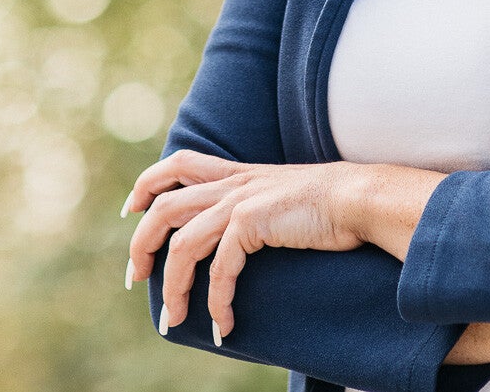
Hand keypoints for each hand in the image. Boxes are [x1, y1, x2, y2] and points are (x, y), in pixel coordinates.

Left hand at [122, 150, 374, 341]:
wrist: (359, 199)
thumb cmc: (331, 205)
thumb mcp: (283, 196)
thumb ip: (257, 204)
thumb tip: (243, 233)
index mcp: (236, 173)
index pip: (177, 164)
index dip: (146, 183)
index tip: (130, 209)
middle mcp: (231, 183)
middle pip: (163, 208)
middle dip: (141, 244)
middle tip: (136, 278)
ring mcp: (239, 201)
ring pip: (183, 245)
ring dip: (173, 287)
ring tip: (174, 319)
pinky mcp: (251, 222)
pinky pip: (220, 270)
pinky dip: (216, 301)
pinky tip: (223, 325)